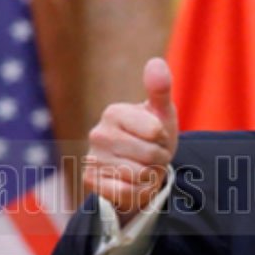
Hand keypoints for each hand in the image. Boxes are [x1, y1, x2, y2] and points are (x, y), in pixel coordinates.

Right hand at [83, 57, 178, 224]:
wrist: (140, 168)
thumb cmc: (153, 136)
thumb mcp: (161, 113)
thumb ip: (160, 89)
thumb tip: (156, 62)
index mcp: (114, 112)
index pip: (155, 131)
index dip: (164, 138)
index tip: (157, 136)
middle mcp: (97, 134)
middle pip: (150, 155)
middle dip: (159, 159)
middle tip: (151, 155)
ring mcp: (92, 158)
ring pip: (140, 175)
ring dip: (151, 176)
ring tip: (143, 167)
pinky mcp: (91, 182)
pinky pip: (127, 192)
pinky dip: (139, 191)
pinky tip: (133, 183)